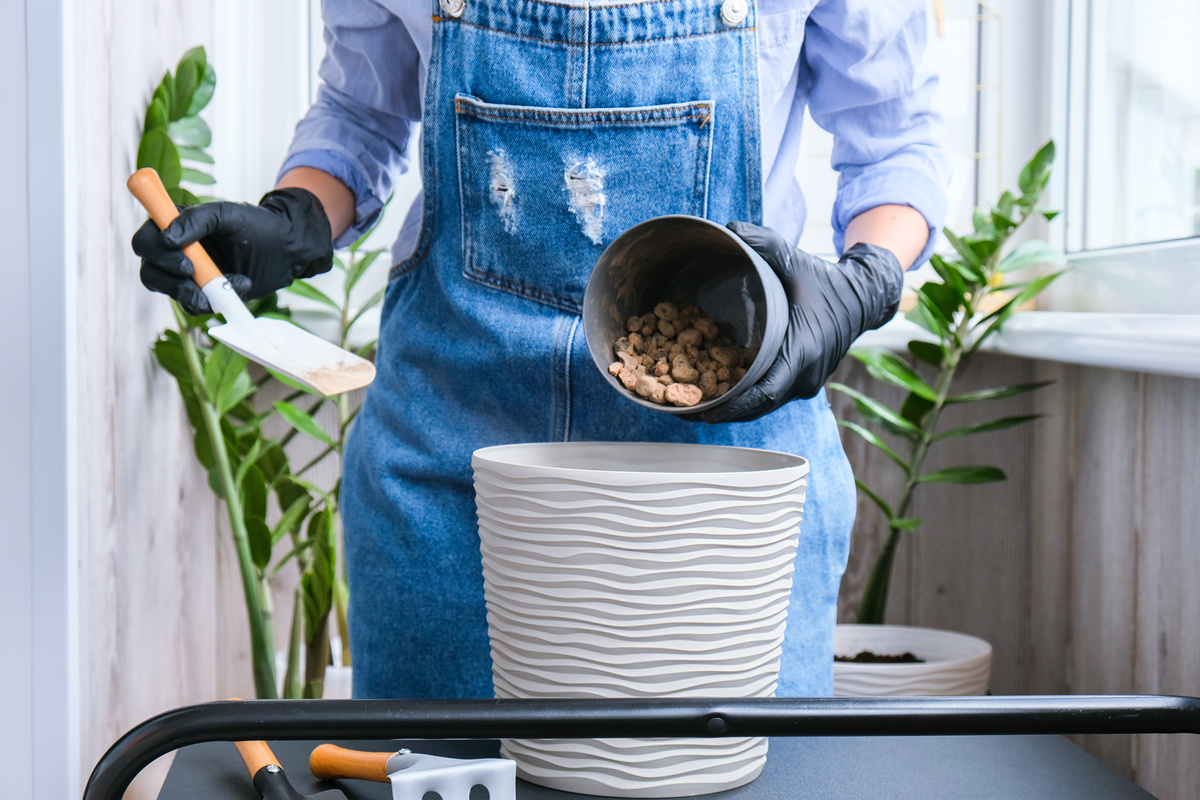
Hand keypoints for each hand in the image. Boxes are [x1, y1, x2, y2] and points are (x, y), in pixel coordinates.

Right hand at [132, 187, 332, 314]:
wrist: (285, 249)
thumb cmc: (256, 225)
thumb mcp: (227, 214)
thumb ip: (196, 220)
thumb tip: (168, 238)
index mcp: (173, 226)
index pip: (144, 241)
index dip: (156, 254)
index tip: (185, 262)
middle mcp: (174, 252)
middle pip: (149, 272)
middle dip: (171, 280)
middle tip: (196, 278)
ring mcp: (188, 276)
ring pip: (169, 293)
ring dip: (191, 295)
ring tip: (223, 288)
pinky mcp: (203, 294)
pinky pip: (193, 306)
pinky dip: (213, 301)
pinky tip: (239, 284)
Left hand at [693, 221, 903, 423]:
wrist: (862, 297)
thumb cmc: (826, 281)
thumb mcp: (794, 258)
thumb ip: (763, 243)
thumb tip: (728, 228)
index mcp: (802, 352)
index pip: (764, 395)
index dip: (732, 406)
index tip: (703, 410)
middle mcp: (805, 376)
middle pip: (758, 408)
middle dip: (722, 412)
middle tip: (685, 408)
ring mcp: (807, 384)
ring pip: (764, 406)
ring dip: (732, 408)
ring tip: (694, 405)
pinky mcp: (804, 383)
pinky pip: (772, 397)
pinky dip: (747, 399)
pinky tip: (720, 394)